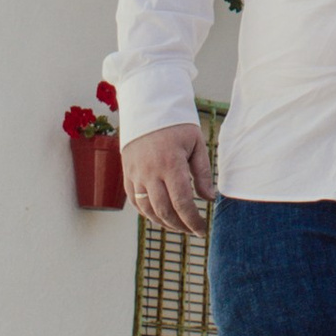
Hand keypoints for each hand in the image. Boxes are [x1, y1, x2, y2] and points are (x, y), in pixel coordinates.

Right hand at [125, 120, 215, 234]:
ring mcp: (136, 174)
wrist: (147, 106)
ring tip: (179, 225)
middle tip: (193, 230)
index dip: (193, 221)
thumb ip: (202, 173)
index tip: (202, 229)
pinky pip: (135, 202)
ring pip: (148, 210)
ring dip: (164, 223)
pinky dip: (148, 214)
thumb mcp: (196, 143)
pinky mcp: (127, 174)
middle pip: (165, 211)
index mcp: (170, 163)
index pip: (182, 202)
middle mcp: (150, 172)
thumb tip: (209, 199)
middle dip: (181, 225)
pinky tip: (161, 217)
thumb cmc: (177, 124)